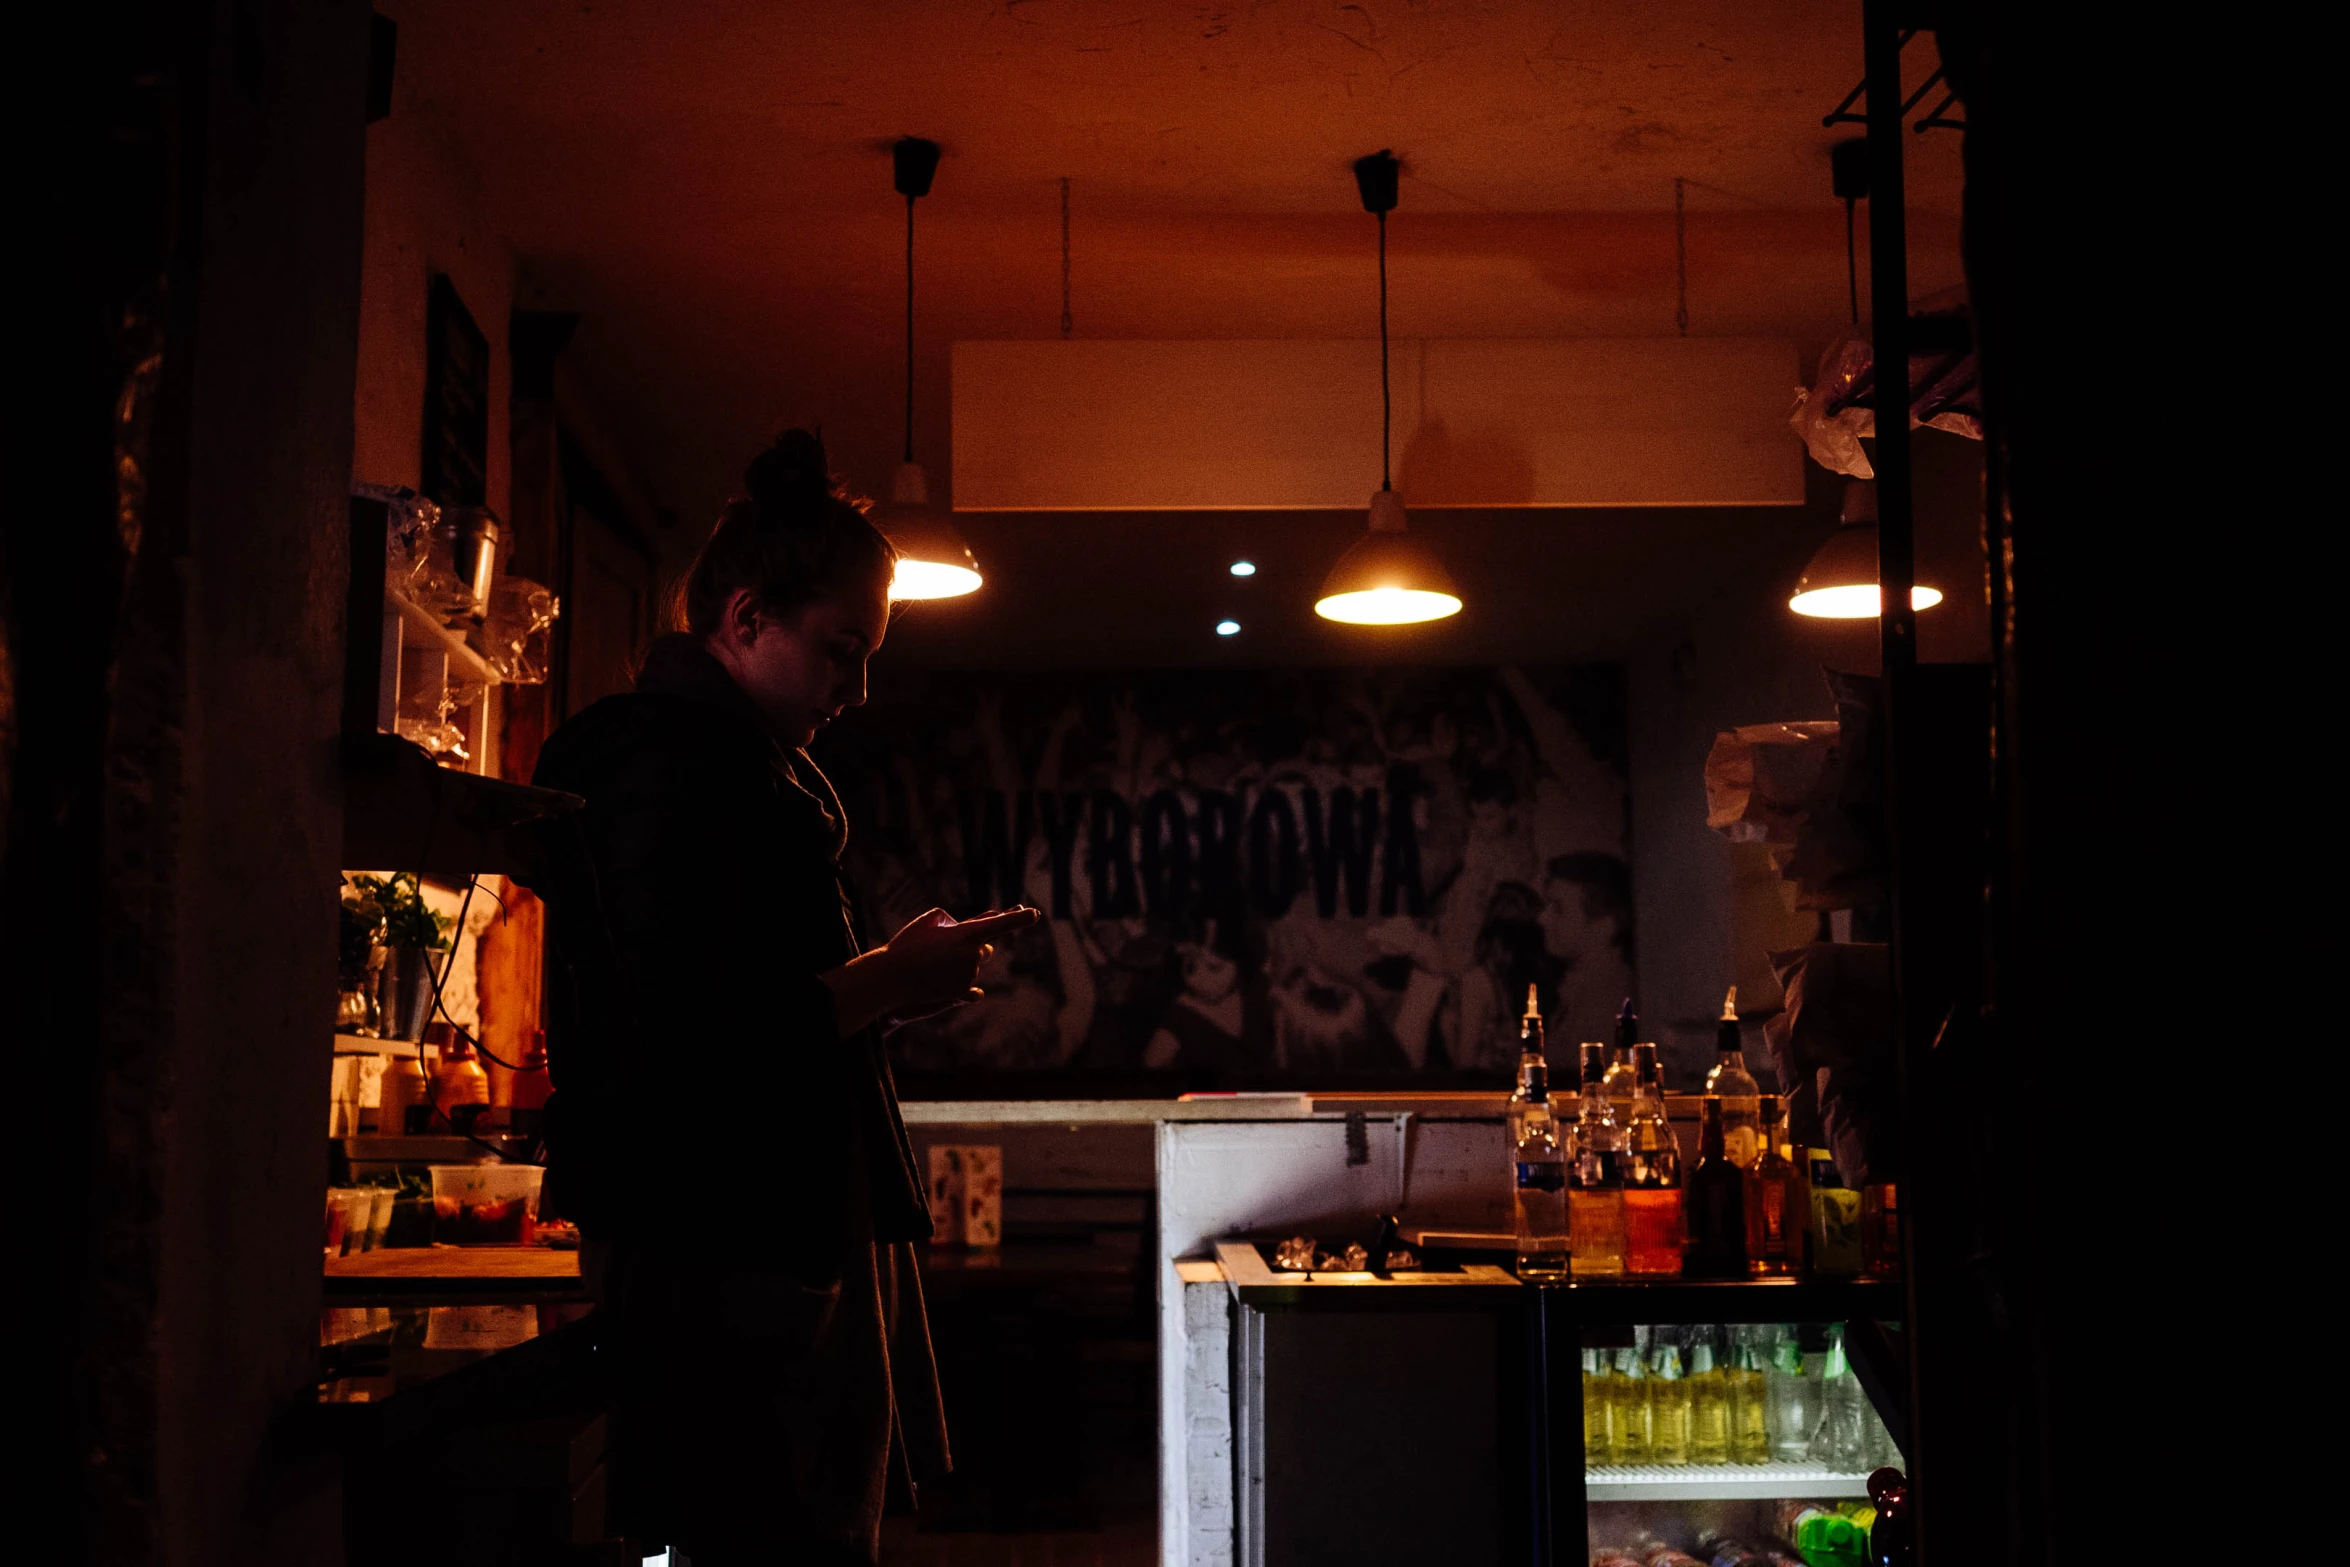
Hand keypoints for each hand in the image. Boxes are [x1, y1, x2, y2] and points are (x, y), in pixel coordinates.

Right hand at [881, 906, 1040, 1012]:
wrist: (892, 977)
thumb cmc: (908, 944)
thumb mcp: (929, 920)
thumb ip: (951, 920)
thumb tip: (962, 928)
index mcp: (967, 934)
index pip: (1000, 924)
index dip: (1019, 918)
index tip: (1035, 914)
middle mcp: (973, 955)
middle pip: (984, 948)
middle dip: (972, 946)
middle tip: (947, 946)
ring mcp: (968, 975)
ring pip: (972, 965)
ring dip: (957, 962)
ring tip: (931, 962)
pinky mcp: (961, 991)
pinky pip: (967, 982)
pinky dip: (954, 977)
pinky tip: (936, 976)